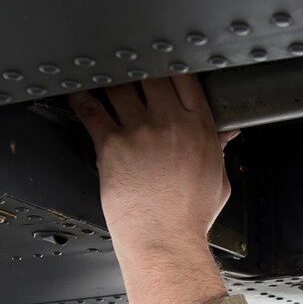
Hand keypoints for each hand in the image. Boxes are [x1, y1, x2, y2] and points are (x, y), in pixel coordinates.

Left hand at [68, 77, 236, 303]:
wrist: (166, 242)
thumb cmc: (189, 218)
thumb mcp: (218, 181)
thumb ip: (219, 151)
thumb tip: (226, 134)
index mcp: (200, 129)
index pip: (186, 78)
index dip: (170, 63)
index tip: (159, 61)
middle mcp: (171, 124)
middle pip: (152, 74)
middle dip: (139, 66)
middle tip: (127, 63)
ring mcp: (141, 132)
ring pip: (120, 86)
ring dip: (110, 79)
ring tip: (102, 74)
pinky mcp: (112, 145)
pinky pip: (91, 110)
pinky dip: (81, 98)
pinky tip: (76, 92)